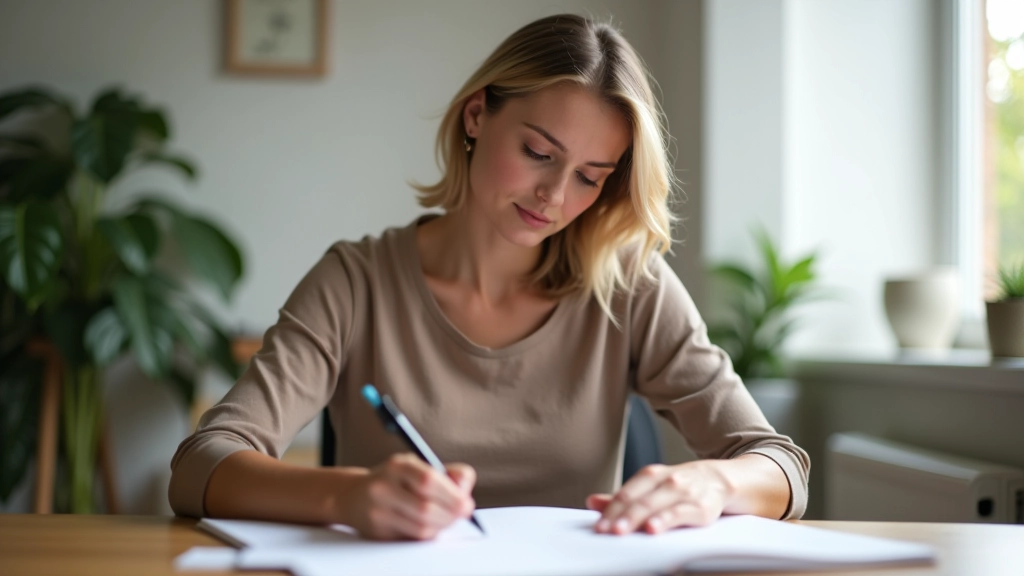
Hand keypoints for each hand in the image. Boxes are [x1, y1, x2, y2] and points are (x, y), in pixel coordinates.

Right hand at [343, 453, 475, 540]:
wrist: (355, 496)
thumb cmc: (396, 481)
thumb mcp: (419, 467)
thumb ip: (448, 474)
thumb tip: (465, 491)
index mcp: (397, 465)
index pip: (428, 480)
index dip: (452, 494)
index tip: (467, 503)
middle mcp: (384, 487)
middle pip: (425, 508)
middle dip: (450, 514)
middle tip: (462, 514)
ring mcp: (378, 511)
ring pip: (420, 527)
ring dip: (441, 526)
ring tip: (447, 519)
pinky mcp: (377, 532)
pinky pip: (412, 538)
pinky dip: (428, 534)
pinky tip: (431, 525)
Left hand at [587, 461, 730, 534]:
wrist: (720, 478)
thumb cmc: (681, 486)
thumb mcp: (652, 486)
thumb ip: (624, 497)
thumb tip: (592, 502)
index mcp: (651, 475)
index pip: (626, 493)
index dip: (610, 510)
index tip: (598, 526)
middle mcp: (666, 481)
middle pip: (638, 500)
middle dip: (619, 516)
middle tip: (604, 530)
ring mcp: (684, 492)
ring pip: (656, 505)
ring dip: (636, 518)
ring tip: (621, 530)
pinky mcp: (701, 507)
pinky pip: (680, 514)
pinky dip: (665, 520)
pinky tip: (653, 528)